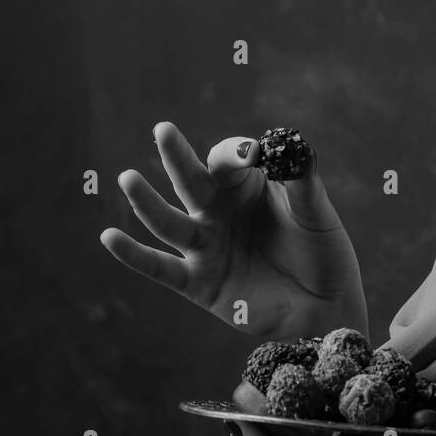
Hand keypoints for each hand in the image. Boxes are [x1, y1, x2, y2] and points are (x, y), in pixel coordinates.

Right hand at [100, 121, 367, 339]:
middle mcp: (219, 213)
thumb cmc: (323, 252)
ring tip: (127, 178)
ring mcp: (205, 247)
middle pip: (191, 181)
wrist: (327, 307)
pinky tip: (108, 236)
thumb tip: (290, 145)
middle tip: (163, 128)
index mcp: (246, 188)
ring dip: (146, 202)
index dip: (236, 154)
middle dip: (177, 156)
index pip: (228, 161)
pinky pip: (160, 268)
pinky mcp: (199, 283)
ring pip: (168, 221)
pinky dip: (134, 255)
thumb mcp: (316, 212)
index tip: (252, 154)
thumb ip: (302, 181)